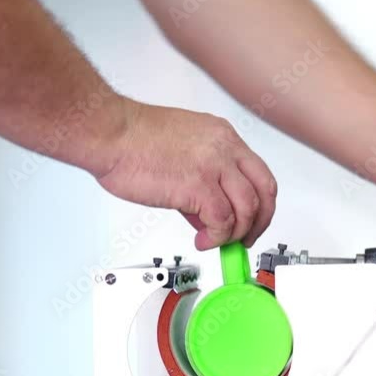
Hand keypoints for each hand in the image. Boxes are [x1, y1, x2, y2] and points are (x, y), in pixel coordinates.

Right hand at [95, 102, 276, 249]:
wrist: (111, 133)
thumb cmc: (134, 139)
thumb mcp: (183, 152)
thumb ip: (203, 182)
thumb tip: (210, 216)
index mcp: (223, 137)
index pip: (259, 174)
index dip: (260, 204)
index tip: (250, 221)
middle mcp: (225, 148)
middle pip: (265, 191)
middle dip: (259, 222)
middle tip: (245, 239)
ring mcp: (214, 166)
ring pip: (248, 209)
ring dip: (236, 233)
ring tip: (216, 241)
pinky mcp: (198, 186)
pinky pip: (223, 221)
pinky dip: (217, 238)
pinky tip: (203, 240)